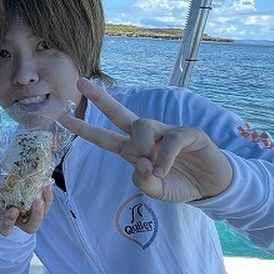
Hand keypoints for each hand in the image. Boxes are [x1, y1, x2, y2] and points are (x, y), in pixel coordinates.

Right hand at [0, 184, 52, 235]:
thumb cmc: (0, 198)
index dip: (9, 221)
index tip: (13, 210)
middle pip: (31, 227)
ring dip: (46, 202)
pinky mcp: (39, 209)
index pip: (6, 227)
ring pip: (41, 216)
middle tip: (38, 202)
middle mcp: (20, 223)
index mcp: (4, 222)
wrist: (9, 196)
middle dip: (36, 215)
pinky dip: (48, 195)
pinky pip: (46, 204)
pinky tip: (47, 184)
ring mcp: (31, 217)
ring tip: (46, 187)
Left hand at [58, 78, 232, 202]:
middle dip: (99, 99)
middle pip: (120, 114)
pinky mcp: (187, 133)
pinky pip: (170, 139)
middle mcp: (147, 137)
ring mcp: (167, 132)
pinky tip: (163, 171)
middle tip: (80, 83)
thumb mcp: (157, 191)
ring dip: (141, 146)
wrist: (212, 187)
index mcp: (134, 150)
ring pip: (142, 126)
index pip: (104, 137)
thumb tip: (141, 165)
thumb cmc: (181, 184)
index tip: (61, 119)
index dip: (84, 129)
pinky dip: (164, 157)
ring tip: (151, 167)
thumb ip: (143, 182)